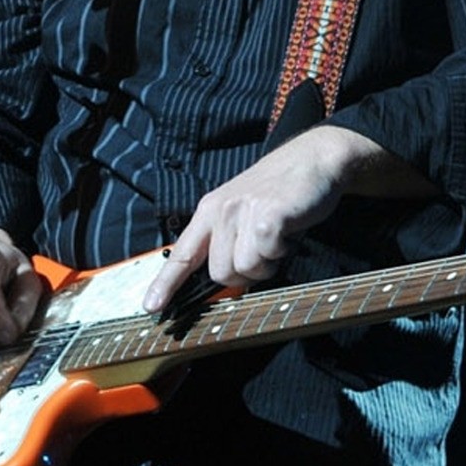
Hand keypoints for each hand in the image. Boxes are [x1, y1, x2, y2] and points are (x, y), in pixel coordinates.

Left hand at [139, 127, 344, 312]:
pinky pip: (269, 257)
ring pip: (246, 269)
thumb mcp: (241, 209)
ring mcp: (243, 212)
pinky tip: (288, 231)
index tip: (151, 306)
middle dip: (246, 273)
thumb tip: (219, 280)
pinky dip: (283, 251)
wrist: (313, 158)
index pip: (182, 253)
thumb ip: (225, 240)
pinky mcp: (269, 216)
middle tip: (264, 249)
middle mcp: (221, 210)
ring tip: (277, 237)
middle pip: (220, 274)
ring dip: (268, 262)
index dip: (166, 283)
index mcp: (210, 210)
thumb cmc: (279, 192)